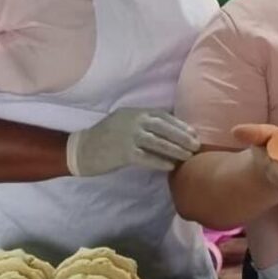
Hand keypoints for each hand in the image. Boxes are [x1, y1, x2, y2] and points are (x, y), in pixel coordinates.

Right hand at [67, 109, 200, 176]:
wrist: (81, 149)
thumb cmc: (105, 136)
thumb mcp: (124, 121)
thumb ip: (144, 122)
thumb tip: (170, 130)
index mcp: (135, 112)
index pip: (163, 115)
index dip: (180, 125)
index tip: (193, 133)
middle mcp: (133, 121)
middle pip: (163, 127)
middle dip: (182, 136)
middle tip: (196, 145)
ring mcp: (128, 136)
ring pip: (158, 142)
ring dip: (175, 150)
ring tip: (188, 156)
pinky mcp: (123, 153)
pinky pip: (146, 158)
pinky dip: (159, 162)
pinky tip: (170, 166)